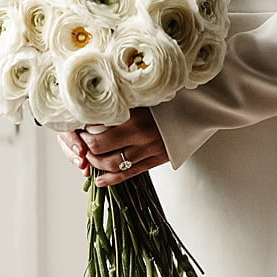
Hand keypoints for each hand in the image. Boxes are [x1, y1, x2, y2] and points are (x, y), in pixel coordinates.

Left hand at [54, 107, 169, 185]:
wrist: (200, 109)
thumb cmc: (169, 98)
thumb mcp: (143, 96)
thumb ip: (121, 102)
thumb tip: (91, 106)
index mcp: (135, 116)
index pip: (96, 131)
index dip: (81, 131)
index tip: (76, 126)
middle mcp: (140, 136)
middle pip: (99, 149)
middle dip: (85, 147)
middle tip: (80, 142)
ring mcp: (149, 151)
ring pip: (111, 164)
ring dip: (94, 162)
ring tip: (89, 156)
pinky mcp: (156, 161)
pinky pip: (128, 174)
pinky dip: (110, 179)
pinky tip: (99, 180)